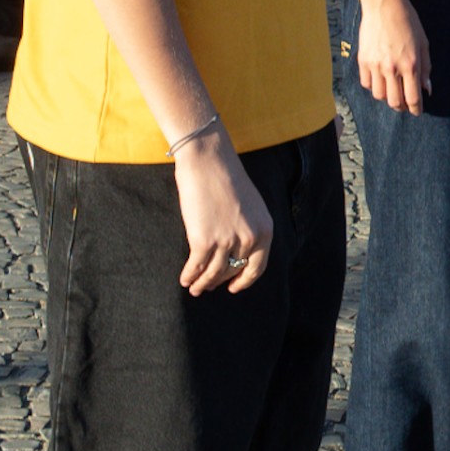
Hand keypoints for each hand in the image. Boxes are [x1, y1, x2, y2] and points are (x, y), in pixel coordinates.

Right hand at [172, 131, 274, 294]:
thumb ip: (249, 229)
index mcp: (265, 230)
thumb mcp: (251, 206)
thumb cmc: (227, 179)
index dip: (244, 281)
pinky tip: (184, 279)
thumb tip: (236, 254)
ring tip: (194, 288)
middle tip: (207, 288)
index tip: (233, 288)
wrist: (209, 162)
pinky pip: (196, 267)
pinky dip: (189, 276)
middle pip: (233, 271)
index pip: (258, 267)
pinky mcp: (204, 240)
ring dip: (202, 284)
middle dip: (219, 282)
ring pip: (214, 273)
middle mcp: (250, 238)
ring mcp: (227, 241)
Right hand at [358, 0, 430, 113]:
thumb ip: (426, 68)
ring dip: (387, 97)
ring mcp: (375, 65)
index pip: (413, 98)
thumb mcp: (424, 44)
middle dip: (402, 106)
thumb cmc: (408, 22)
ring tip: (393, 90)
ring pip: (379, 95)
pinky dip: (374, 86)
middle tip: (405, 104)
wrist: (384, 6)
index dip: (416, 109)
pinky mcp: (363, 60)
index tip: (417, 112)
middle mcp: (392, 68)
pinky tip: (381, 79)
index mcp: (410, 64)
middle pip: (394, 102)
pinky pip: (367, 84)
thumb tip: (427, 89)